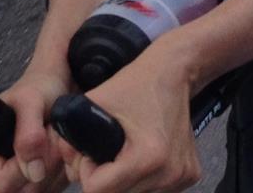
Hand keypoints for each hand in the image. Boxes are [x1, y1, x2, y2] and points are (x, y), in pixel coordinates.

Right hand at [0, 67, 72, 192]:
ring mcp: (0, 178)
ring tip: (54, 142)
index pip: (0, 181)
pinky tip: (56, 154)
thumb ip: (29, 134)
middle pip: (16, 191)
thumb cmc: (37, 89)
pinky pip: (42, 191)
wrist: (52, 87)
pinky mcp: (19, 183)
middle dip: (42, 168)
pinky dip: (55, 177)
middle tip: (53, 138)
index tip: (43, 140)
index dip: (26, 168)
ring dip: (52, 171)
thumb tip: (33, 171)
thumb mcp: (32, 101)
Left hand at [55, 44, 198, 192]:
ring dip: (123, 182)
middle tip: (105, 154)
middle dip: (104, 180)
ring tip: (123, 155)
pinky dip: (143, 179)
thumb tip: (63, 161)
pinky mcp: (190, 175)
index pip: (99, 191)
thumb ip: (71, 135)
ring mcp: (181, 176)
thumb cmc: (136, 84)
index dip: (87, 173)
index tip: (91, 154)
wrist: (174, 71)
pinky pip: (155, 190)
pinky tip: (142, 157)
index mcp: (147, 157)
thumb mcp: (95, 103)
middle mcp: (169, 172)